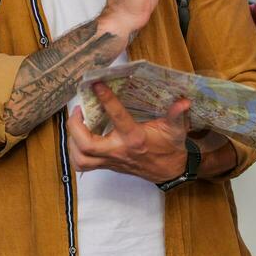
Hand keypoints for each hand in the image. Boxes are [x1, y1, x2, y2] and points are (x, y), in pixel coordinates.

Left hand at [66, 83, 191, 182]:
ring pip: (81, 158)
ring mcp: (111, 160)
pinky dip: (75, 153)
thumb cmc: (170, 147)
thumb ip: (176, 114)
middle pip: (86, 144)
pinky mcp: (107, 165)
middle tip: (78, 110)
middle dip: (75, 126)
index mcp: (135, 138)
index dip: (106, 99)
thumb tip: (184, 101)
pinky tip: (78, 140)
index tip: (96, 84)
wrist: (170, 170)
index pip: (117, 117)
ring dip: (72, 140)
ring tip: (76, 124)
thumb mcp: (175, 129)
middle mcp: (119, 150)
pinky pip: (83, 165)